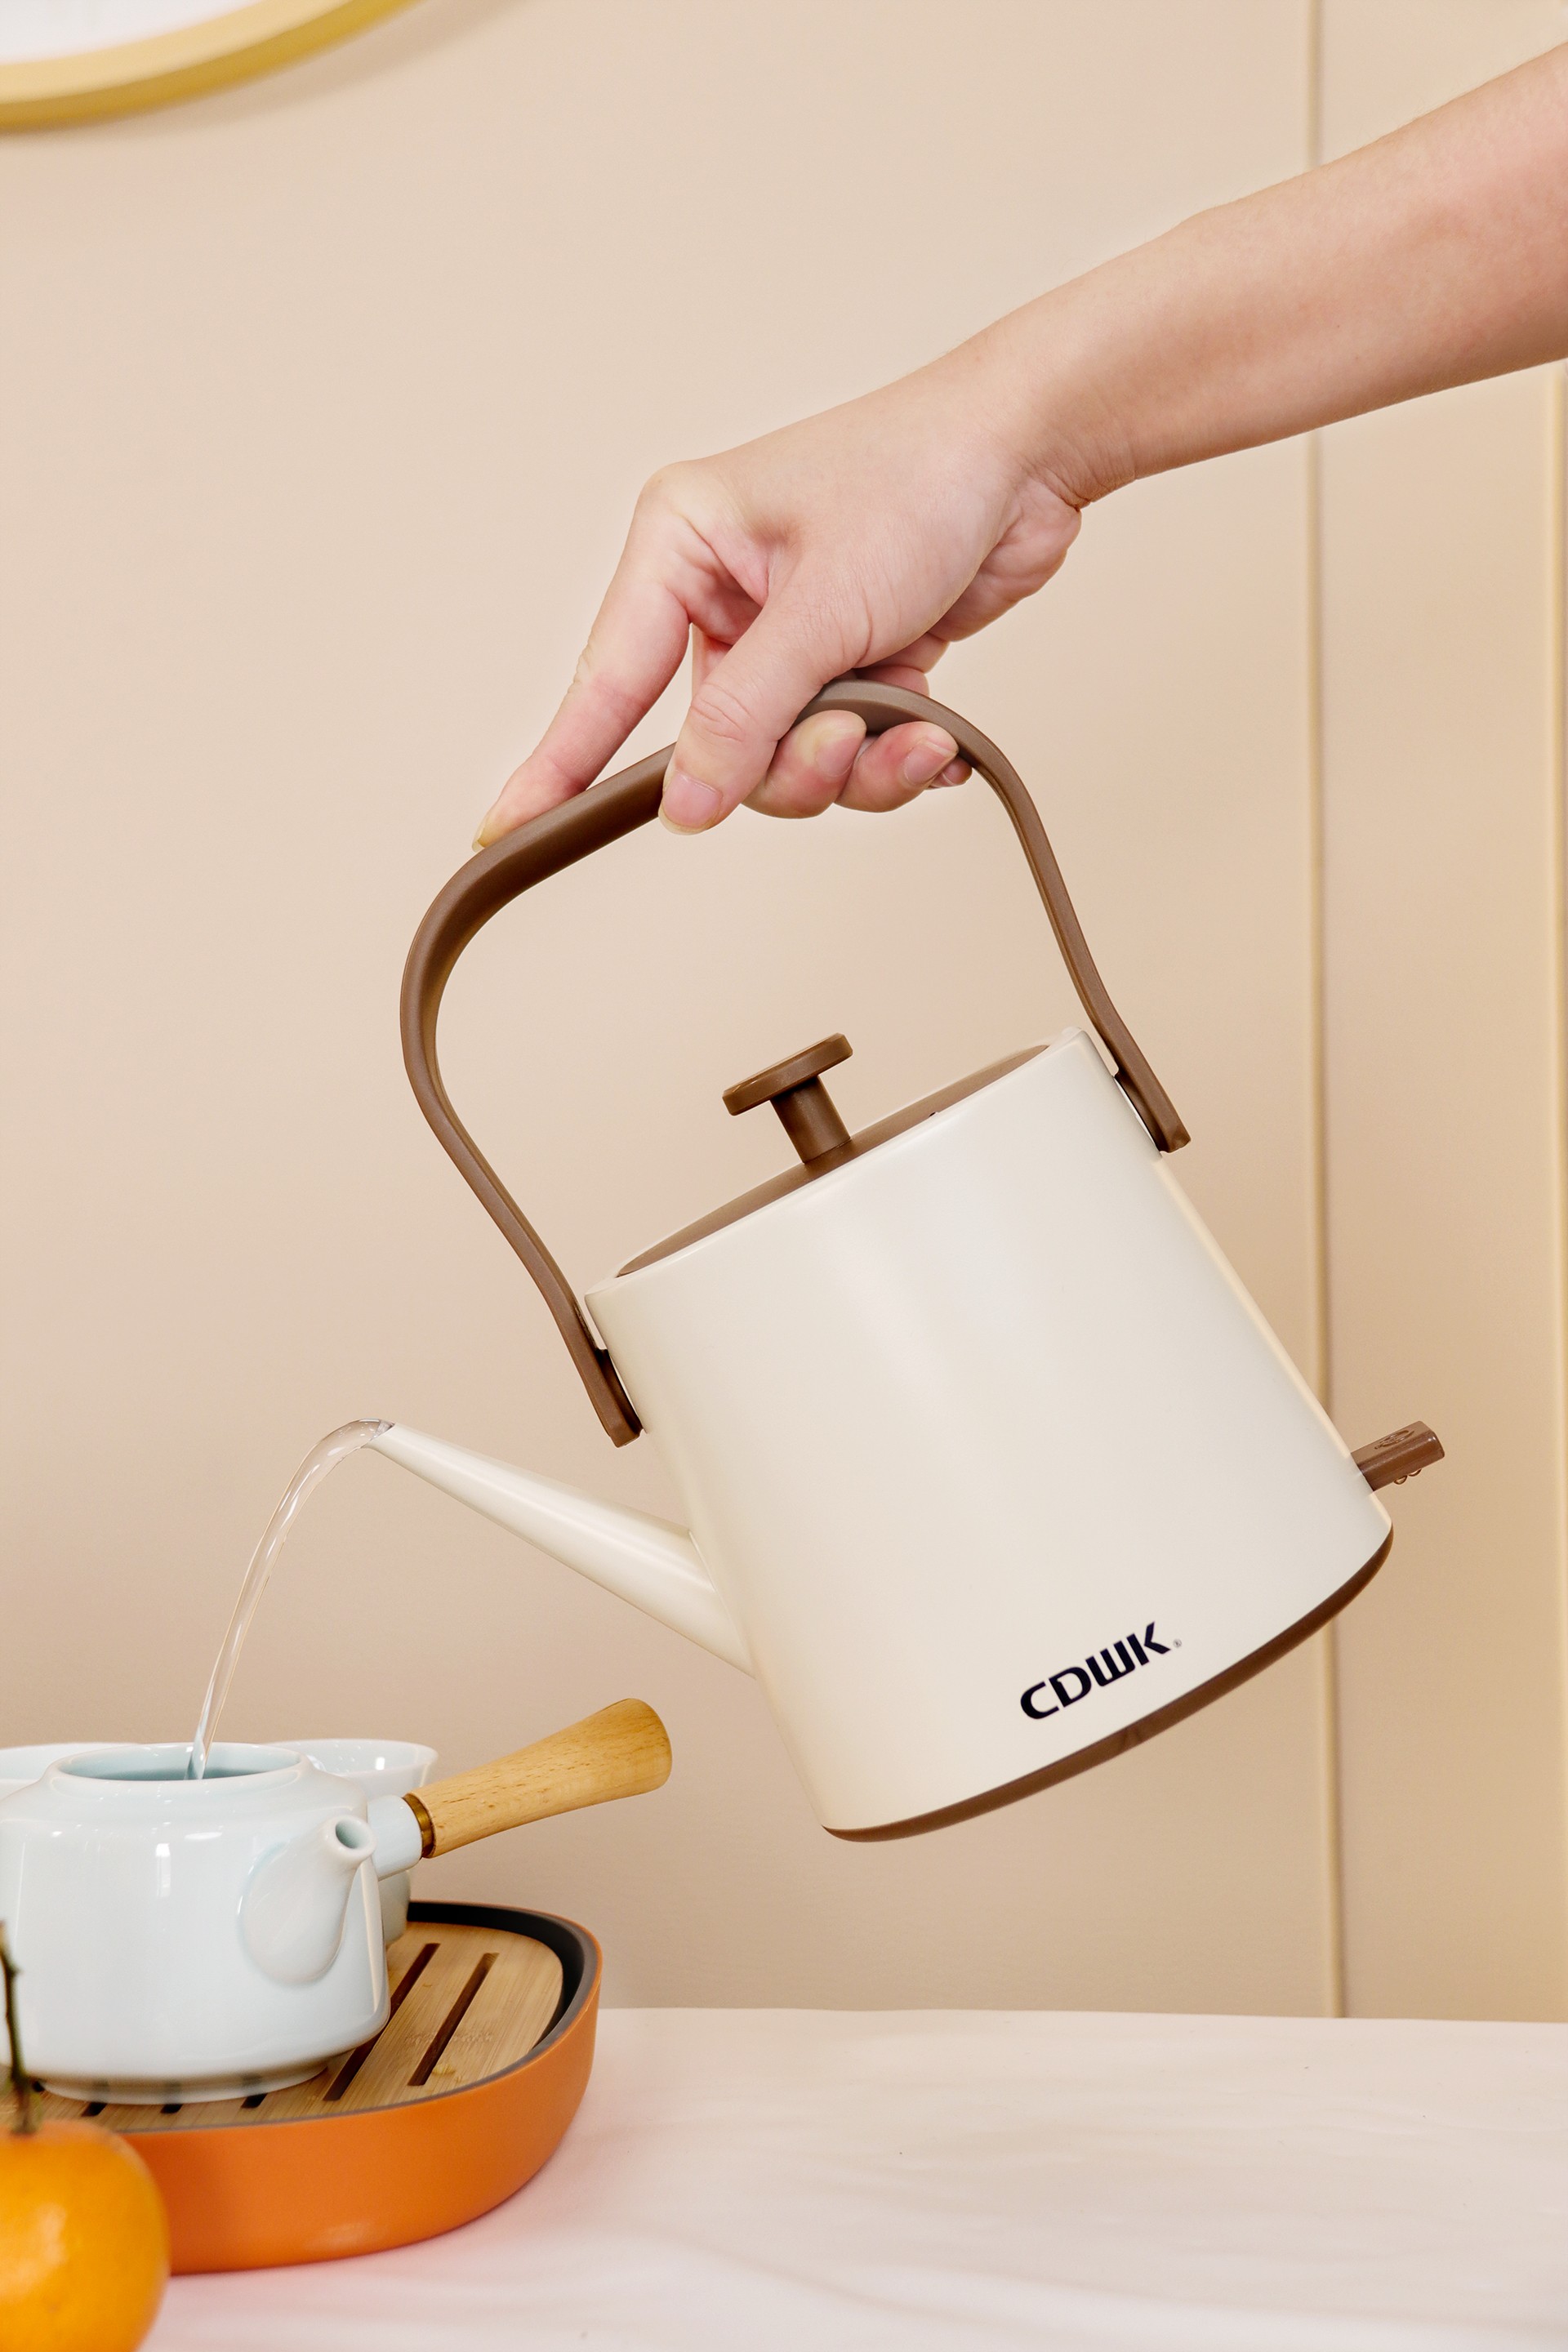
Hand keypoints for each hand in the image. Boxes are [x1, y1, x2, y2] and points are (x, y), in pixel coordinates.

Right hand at [476, 336, 1083, 842]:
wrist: (1033, 455)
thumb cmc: (922, 479)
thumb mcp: (824, 608)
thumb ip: (746, 715)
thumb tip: (684, 801)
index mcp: (679, 546)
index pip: (605, 680)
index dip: (559, 763)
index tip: (503, 829)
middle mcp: (721, 592)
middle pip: (714, 745)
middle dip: (790, 764)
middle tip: (847, 742)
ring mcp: (786, 633)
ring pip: (784, 762)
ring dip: (853, 767)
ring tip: (914, 734)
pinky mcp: (847, 661)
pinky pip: (844, 752)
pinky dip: (891, 756)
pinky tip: (935, 735)